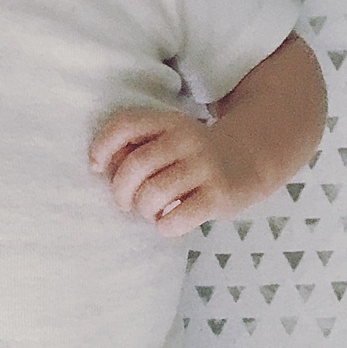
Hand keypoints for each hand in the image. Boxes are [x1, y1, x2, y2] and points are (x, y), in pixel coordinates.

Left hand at [88, 107, 246, 237]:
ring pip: (153, 194)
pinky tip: (168, 222)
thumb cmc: (191, 156)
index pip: (124, 125)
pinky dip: (164, 226)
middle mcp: (187, 139)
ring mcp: (205, 166)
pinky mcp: (219, 195)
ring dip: (143, 210)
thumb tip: (102, 169)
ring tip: (151, 211)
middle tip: (125, 203)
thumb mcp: (167, 139)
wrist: (250, 159)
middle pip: (135, 165)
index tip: (96, 167)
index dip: (102, 147)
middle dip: (120, 191)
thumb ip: (136, 148)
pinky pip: (177, 218)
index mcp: (168, 121)